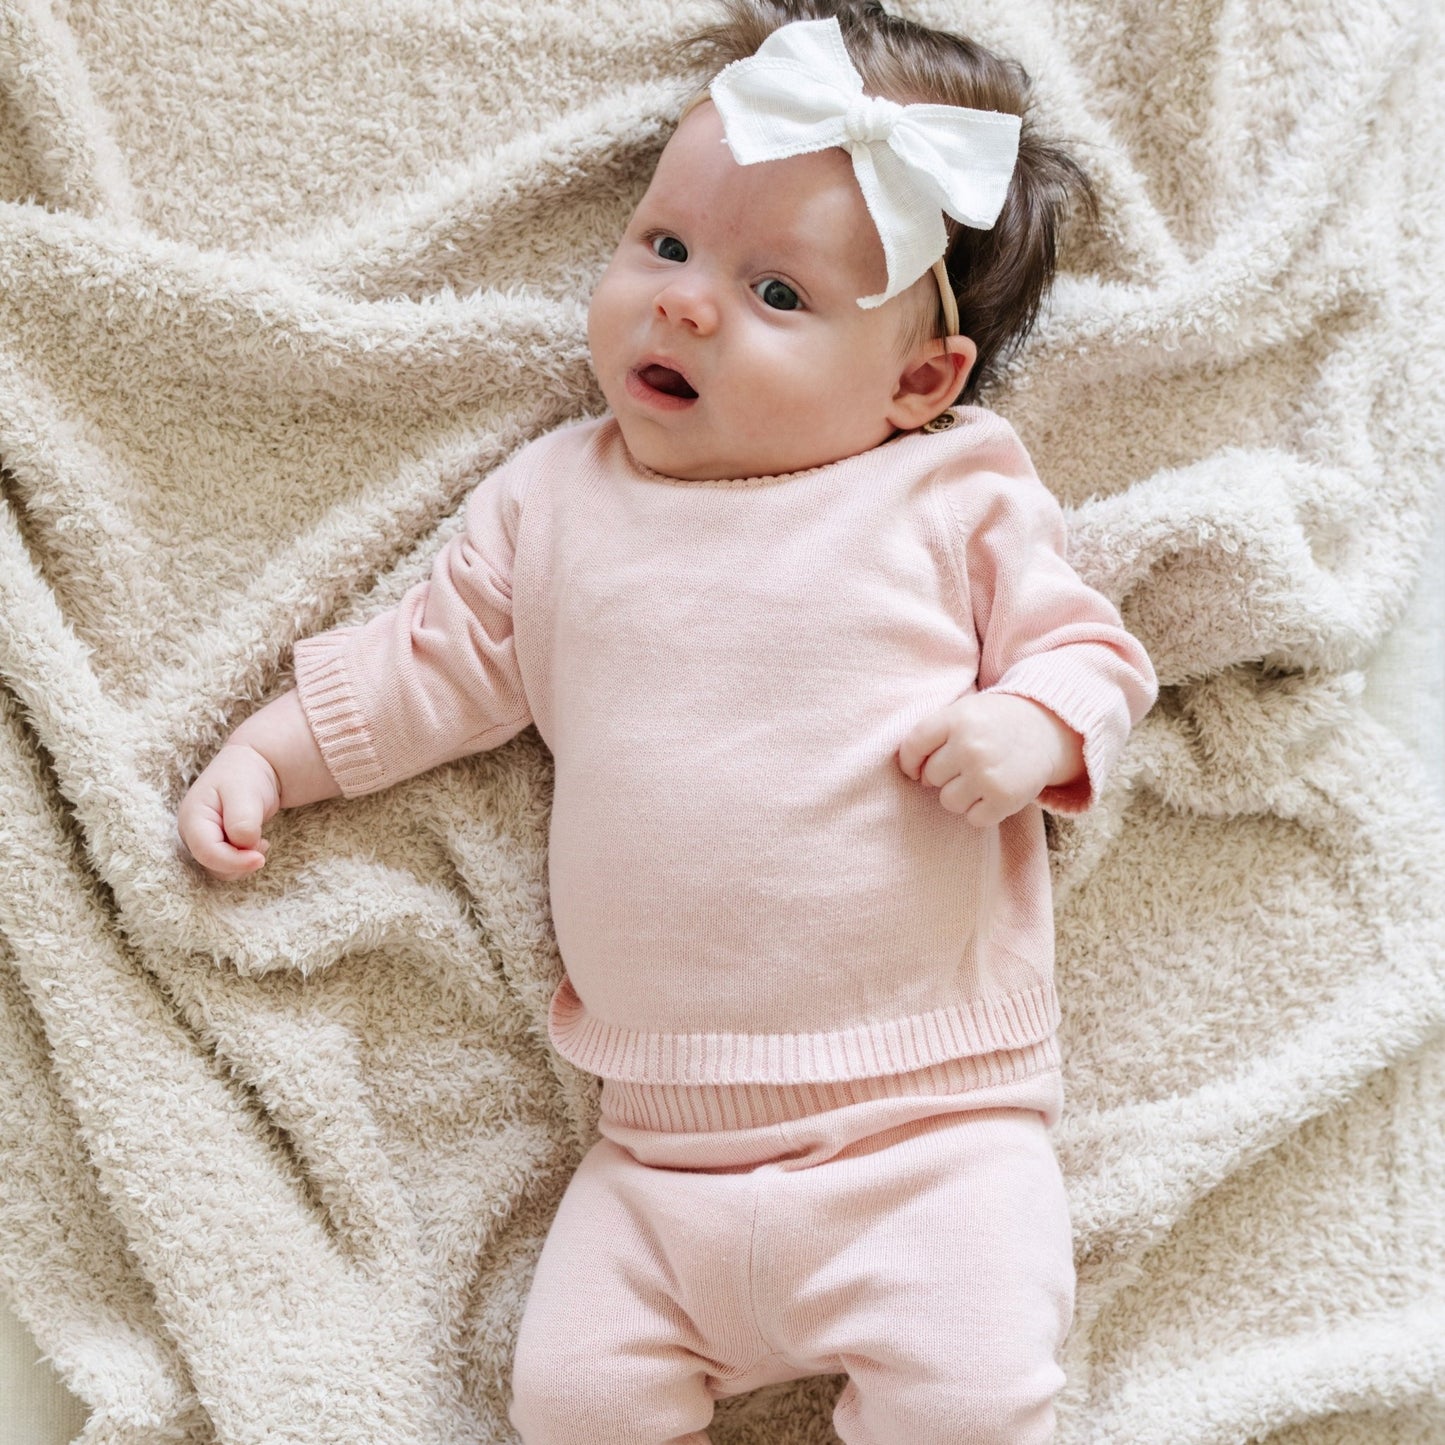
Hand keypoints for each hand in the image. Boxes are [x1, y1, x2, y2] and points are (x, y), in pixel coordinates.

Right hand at [177, 743, 280, 878]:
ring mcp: (202, 841)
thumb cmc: (245, 775)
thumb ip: (242, 820)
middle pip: (212, 865)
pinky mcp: (215, 846)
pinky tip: (257, 843)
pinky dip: (244, 860)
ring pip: (220, 869)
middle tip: (263, 843)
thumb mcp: (245, 792)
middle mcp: (192, 833)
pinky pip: (228, 865)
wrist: (252, 768)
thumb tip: (243, 844)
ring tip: (260, 841)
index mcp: (192, 818)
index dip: (234, 861)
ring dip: (243, 862)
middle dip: (240, 862)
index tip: (261, 858)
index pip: (207, 853)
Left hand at [898, 692, 1083, 826]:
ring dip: (961, 795)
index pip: (913, 747)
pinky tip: (995, 792)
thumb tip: (910, 774)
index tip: (917, 768)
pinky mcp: (1004, 798)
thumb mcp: (963, 712)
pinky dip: (982, 811)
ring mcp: (987, 774)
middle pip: (930, 777)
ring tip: (981, 778)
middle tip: (968, 764)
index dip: (910, 762)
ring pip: (949, 801)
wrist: (1048, 727)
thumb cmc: (995, 723)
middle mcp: (970, 746)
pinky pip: (973, 818)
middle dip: (944, 775)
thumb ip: (933, 734)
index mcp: (956, 719)